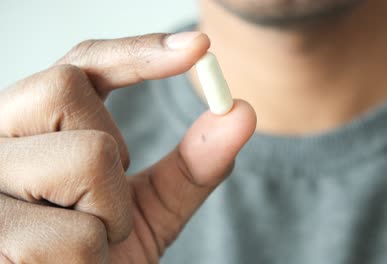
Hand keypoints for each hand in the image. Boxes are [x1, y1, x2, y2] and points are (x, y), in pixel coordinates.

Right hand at [0, 32, 255, 262]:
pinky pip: (74, 234)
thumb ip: (193, 164)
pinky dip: (92, 259)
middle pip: (66, 90)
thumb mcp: (150, 206)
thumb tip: (240, 112)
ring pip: (86, 157)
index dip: (137, 52)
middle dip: (113, 152)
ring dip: (109, 214)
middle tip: (99, 203)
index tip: (199, 49)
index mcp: (30, 128)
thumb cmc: (103, 257)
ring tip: (83, 243)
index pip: (78, 65)